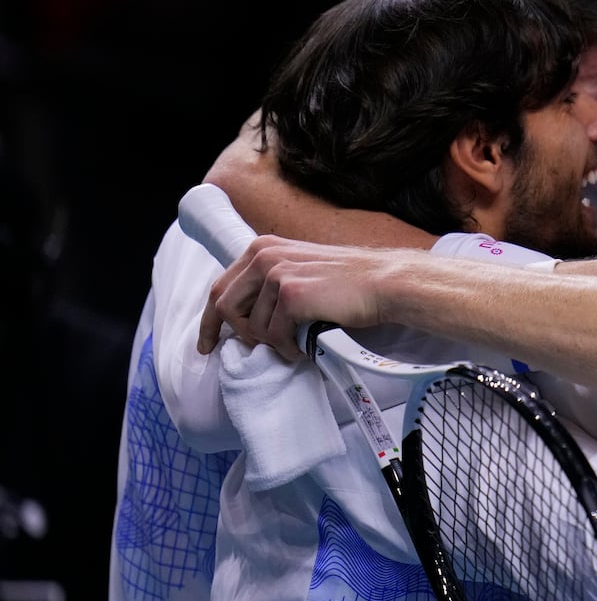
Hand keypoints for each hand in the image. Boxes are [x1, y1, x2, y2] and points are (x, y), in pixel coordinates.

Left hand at [199, 237, 401, 357]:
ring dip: (274, 343)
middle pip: (225, 307)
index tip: (208, 344)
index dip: (209, 321)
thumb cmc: (350, 282)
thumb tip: (247, 316)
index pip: (220, 287)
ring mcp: (277, 274)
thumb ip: (271, 283)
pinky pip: (274, 336)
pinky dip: (290, 348)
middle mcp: (265, 256)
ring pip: (251, 327)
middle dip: (238, 335)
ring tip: (299, 341)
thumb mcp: (301, 269)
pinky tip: (307, 344)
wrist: (384, 283)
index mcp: (263, 248)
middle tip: (255, 352)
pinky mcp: (291, 295)